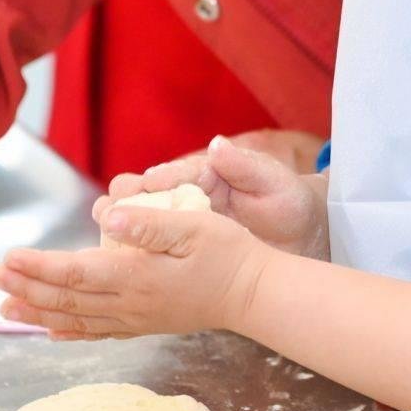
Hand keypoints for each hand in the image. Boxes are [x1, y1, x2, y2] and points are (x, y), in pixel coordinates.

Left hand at [0, 206, 271, 338]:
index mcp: (137, 276)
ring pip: (75, 319)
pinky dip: (68, 332)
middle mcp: (130, 303)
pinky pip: (97, 332)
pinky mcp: (144, 323)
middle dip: (25, 288)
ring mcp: (136, 318)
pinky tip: (50, 331)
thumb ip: (150, 223)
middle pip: (66, 298)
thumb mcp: (195, 226)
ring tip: (4, 308)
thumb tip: (108, 218)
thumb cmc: (228, 253)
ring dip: (37, 312)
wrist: (254, 293)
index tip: (7, 259)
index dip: (38, 267)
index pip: (76, 273)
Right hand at [109, 135, 328, 258]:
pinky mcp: (183, 251)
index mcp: (207, 174)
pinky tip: (118, 265)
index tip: (146, 185)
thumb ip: (245, 166)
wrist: (305, 237)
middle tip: (110, 211)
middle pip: (144, 194)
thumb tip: (217, 145)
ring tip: (104, 235)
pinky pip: (153, 250)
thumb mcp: (272, 183)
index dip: (157, 180)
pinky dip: (135, 254)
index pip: (173, 174)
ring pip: (141, 222)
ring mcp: (184, 225)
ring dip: (121, 227)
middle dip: (125, 200)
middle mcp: (189, 197)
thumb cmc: (289, 201)